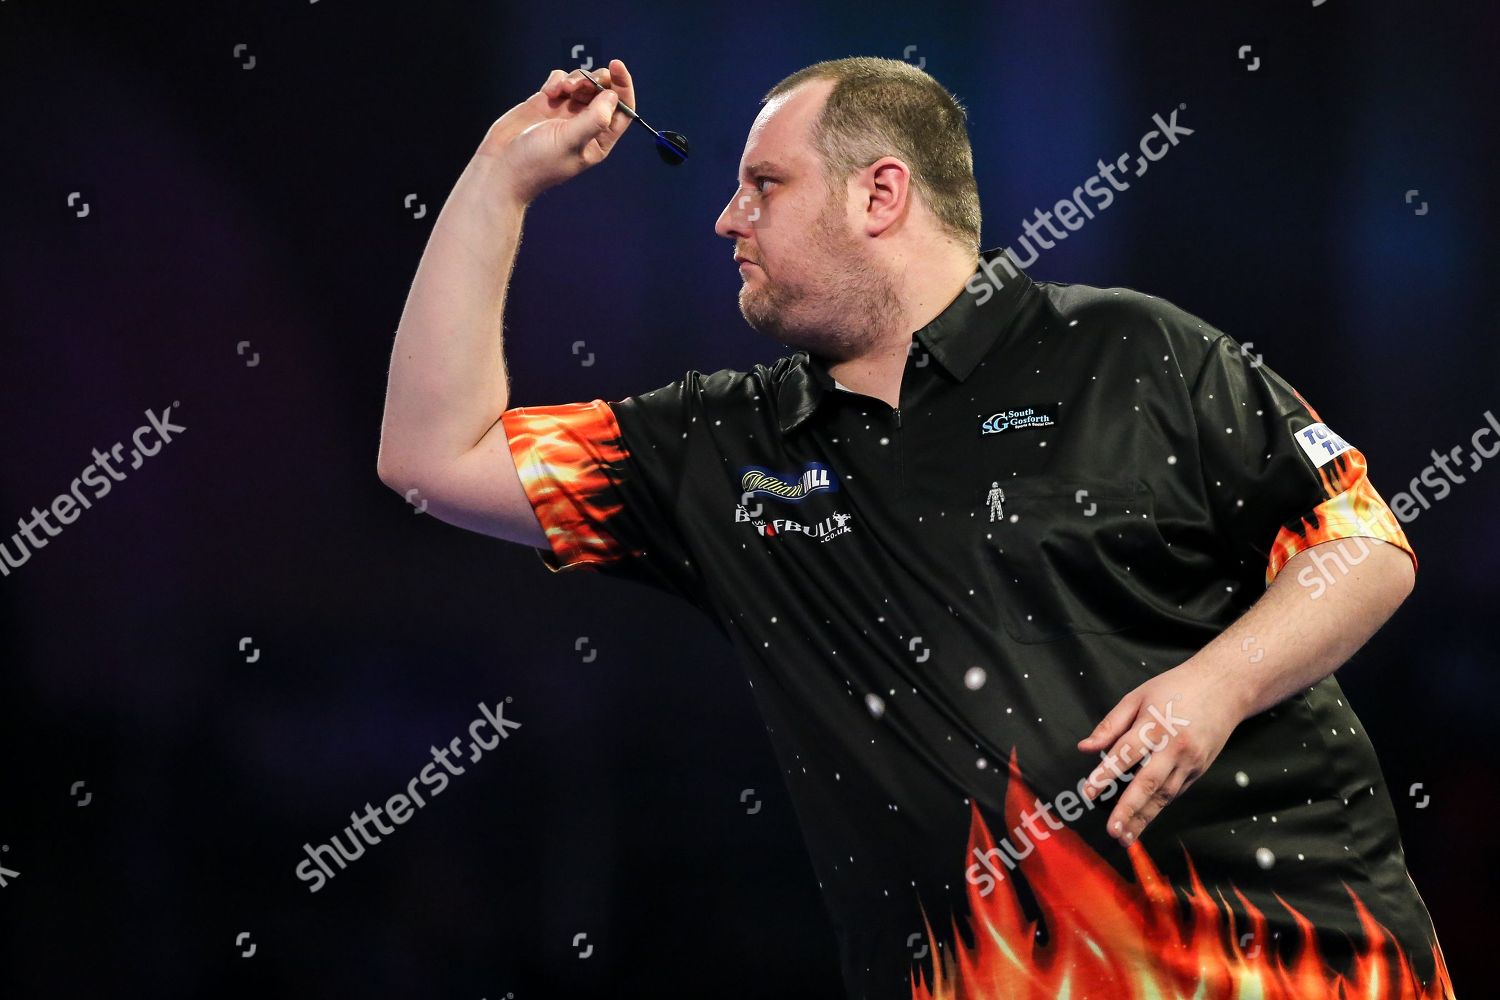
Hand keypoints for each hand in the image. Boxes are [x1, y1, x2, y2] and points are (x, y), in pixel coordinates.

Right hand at [477, 59, 636, 203]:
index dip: (623, 86)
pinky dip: (556, 80)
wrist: (501, 165)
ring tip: (559, 90)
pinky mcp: (548, 103)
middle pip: (604, 91)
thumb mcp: (569, 141)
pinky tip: (547, 93)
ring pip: (582, 82)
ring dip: (574, 79)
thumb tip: (613, 96)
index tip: (616, 67)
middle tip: (577, 84)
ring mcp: (567, 112)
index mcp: (599, 139)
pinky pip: (561, 80)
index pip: (623, 110)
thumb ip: (594, 119)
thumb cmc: (536, 162)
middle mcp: (586, 124)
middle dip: (593, 80)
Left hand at [1075, 659, 1246, 844]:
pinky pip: (1175, 792)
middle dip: (1129, 810)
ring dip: (1144, 818)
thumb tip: (1085, 747)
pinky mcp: (1199, 770)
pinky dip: (1158, 807)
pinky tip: (1143, 821)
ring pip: (1164, 795)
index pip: (1126, 754)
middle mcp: (1175, 748)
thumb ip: (1110, 725)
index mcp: (1155, 725)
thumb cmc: (1175, 688)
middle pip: (1148, 783)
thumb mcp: (1137, 697)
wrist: (1224, 688)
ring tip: (1125, 837)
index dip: (1106, 774)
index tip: (1089, 792)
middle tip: (1112, 830)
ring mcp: (1190, 762)